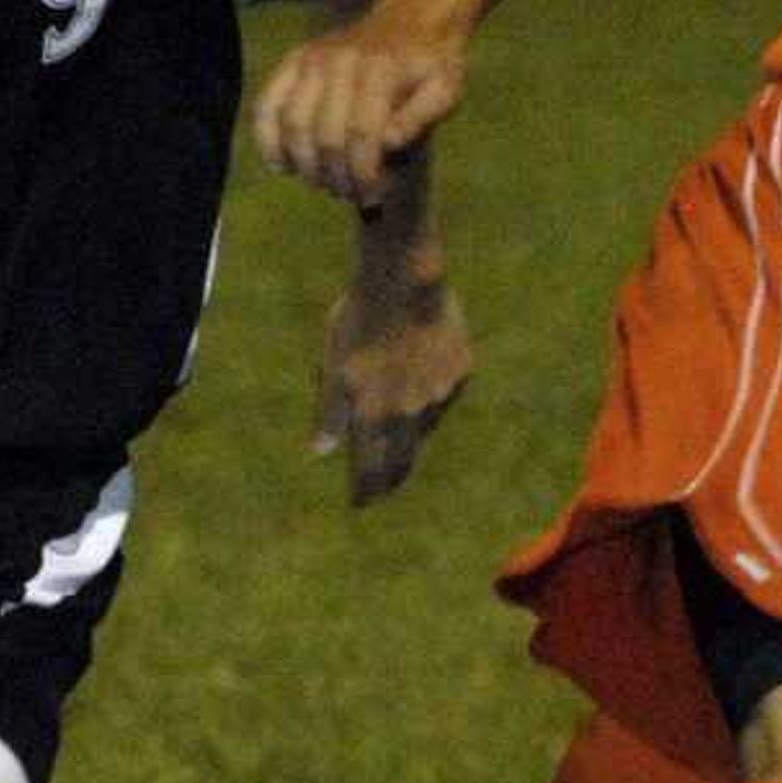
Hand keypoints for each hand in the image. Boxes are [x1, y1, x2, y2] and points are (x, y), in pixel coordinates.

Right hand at [254, 7, 467, 208]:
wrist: (411, 18)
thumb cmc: (430, 65)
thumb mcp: (445, 90)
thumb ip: (420, 118)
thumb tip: (387, 144)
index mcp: (380, 70)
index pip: (362, 134)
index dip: (364, 175)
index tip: (373, 198)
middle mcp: (340, 61)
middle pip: (327, 136)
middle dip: (338, 177)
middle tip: (352, 195)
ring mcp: (312, 59)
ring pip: (294, 125)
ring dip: (307, 166)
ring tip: (326, 183)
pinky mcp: (294, 61)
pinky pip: (267, 105)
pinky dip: (268, 140)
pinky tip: (283, 166)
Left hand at [315, 274, 469, 506]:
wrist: (405, 280)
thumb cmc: (358, 320)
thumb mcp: (332, 366)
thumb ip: (329, 414)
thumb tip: (319, 453)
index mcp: (376, 414)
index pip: (372, 469)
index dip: (366, 490)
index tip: (361, 502)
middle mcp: (412, 412)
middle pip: (405, 459)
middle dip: (393, 478)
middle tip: (385, 487)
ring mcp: (441, 391)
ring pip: (426, 424)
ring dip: (411, 432)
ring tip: (398, 426)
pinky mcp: (462, 369)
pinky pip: (445, 391)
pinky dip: (432, 392)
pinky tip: (421, 375)